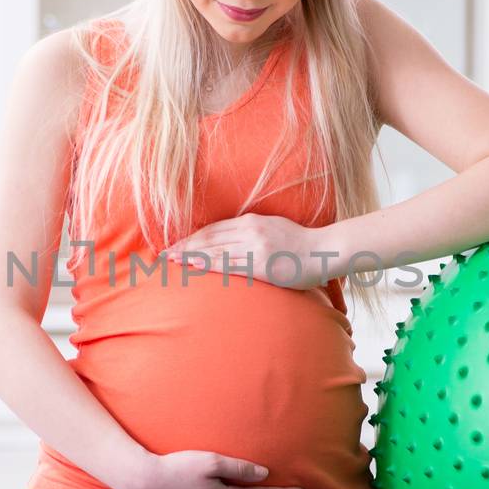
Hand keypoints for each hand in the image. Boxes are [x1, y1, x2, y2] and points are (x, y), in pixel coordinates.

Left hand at [162, 214, 332, 289]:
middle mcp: (250, 230)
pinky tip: (194, 267)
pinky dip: (207, 265)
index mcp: (252, 221)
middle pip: (209, 238)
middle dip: (185, 245)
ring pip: (214, 251)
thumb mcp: (273, 228)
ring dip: (190, 255)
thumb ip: (252, 232)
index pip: (214, 229)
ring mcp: (255, 247)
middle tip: (165, 253)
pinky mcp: (260, 263)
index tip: (176, 243)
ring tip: (172, 260)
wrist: (324, 251)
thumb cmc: (300, 244)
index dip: (192, 236)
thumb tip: (232, 241)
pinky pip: (228, 265)